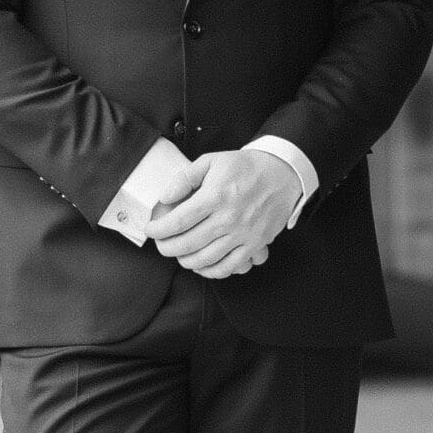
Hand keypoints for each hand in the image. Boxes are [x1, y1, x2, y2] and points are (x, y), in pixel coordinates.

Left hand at [149, 148, 297, 278]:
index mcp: (215, 196)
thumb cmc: (245, 167)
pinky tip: (201, 265)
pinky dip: (211, 271)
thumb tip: (166, 197)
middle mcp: (228, 218)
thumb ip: (185, 178)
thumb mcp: (211, 161)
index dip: (159, 230)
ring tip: (179, 254)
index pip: (178, 221)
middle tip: (161, 244)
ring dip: (186, 261)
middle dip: (167, 248)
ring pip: (206, 259)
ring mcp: (243, 234)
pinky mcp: (255, 244)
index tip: (151, 230)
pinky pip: (229, 267)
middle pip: (188, 244)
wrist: (282, 174)